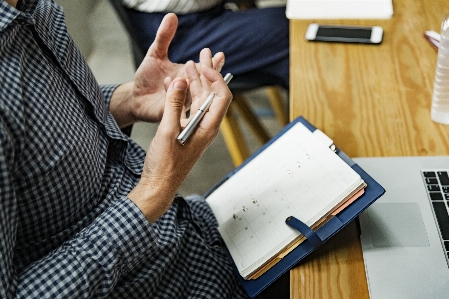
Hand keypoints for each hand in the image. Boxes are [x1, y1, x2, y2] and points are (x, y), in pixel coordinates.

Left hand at [109, 13, 224, 127]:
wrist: (135, 97)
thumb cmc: (148, 78)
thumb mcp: (155, 54)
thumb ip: (164, 37)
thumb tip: (172, 16)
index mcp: (188, 76)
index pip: (205, 71)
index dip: (214, 64)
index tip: (220, 55)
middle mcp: (188, 90)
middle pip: (203, 84)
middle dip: (207, 73)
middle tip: (208, 63)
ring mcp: (180, 102)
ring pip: (191, 95)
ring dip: (189, 84)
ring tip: (185, 72)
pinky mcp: (170, 112)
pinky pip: (174, 103)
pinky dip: (173, 92)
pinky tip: (170, 81)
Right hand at [127, 49, 231, 222]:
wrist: (158, 185)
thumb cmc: (165, 164)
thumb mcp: (167, 131)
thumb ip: (174, 105)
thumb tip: (181, 81)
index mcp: (208, 128)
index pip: (222, 97)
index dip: (216, 78)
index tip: (202, 66)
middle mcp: (206, 127)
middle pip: (212, 95)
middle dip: (207, 73)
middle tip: (203, 54)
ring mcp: (197, 129)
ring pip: (200, 100)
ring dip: (195, 82)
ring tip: (188, 63)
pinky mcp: (187, 131)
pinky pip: (189, 108)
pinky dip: (184, 95)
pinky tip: (177, 84)